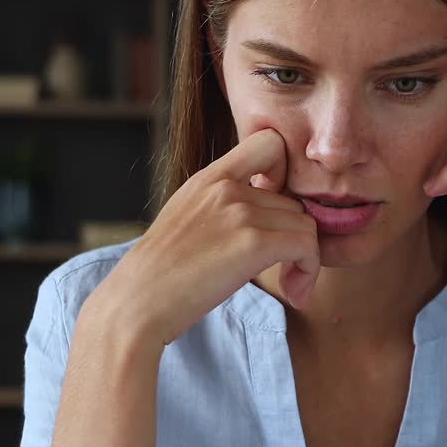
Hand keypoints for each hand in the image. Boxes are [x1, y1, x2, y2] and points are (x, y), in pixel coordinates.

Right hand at [87, 129, 319, 344]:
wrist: (136, 303)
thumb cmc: (160, 276)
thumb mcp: (186, 220)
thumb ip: (220, 207)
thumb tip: (262, 219)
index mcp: (209, 178)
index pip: (269, 143)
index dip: (286, 174)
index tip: (276, 212)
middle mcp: (226, 188)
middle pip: (295, 201)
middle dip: (296, 237)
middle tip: (288, 270)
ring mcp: (240, 212)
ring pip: (307, 225)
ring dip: (306, 258)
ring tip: (290, 285)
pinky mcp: (253, 242)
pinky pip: (307, 246)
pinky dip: (309, 271)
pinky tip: (294, 293)